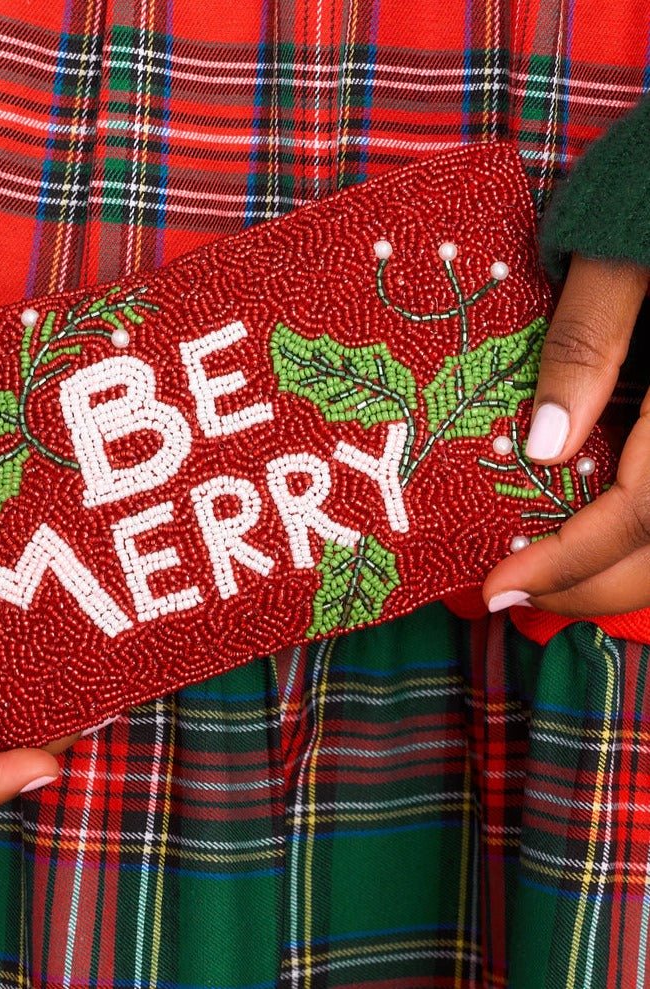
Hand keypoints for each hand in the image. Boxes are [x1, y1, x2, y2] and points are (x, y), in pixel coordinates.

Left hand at [483, 255, 649, 615]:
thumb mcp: (625, 249)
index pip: (645, 510)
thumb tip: (542, 447)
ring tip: (551, 572)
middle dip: (595, 584)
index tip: (499, 585)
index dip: (573, 560)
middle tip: (516, 592)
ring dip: (625, 566)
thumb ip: (587, 344)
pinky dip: (647, 527)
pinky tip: (599, 520)